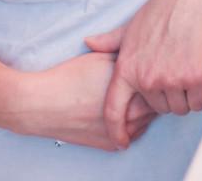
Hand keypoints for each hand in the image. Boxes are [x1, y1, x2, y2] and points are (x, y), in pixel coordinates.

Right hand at [12, 51, 156, 149]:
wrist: (44, 104)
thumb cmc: (70, 78)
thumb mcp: (102, 58)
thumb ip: (127, 58)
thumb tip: (142, 56)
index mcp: (132, 91)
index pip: (157, 85)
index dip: (155, 74)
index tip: (153, 68)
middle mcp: (132, 116)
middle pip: (156, 105)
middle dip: (153, 93)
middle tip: (147, 80)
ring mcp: (122, 133)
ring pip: (146, 122)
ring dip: (145, 110)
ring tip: (134, 95)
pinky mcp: (110, 144)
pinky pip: (133, 135)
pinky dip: (134, 124)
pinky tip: (126, 111)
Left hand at [85, 0, 201, 148]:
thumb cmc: (164, 8)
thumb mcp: (131, 26)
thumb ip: (110, 41)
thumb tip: (89, 42)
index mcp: (127, 67)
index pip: (114, 109)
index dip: (116, 129)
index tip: (120, 141)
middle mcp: (146, 77)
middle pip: (156, 108)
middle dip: (165, 95)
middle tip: (171, 68)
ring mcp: (170, 79)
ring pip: (178, 108)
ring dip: (184, 95)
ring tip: (184, 65)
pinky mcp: (195, 77)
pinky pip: (198, 102)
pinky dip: (200, 92)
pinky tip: (198, 69)